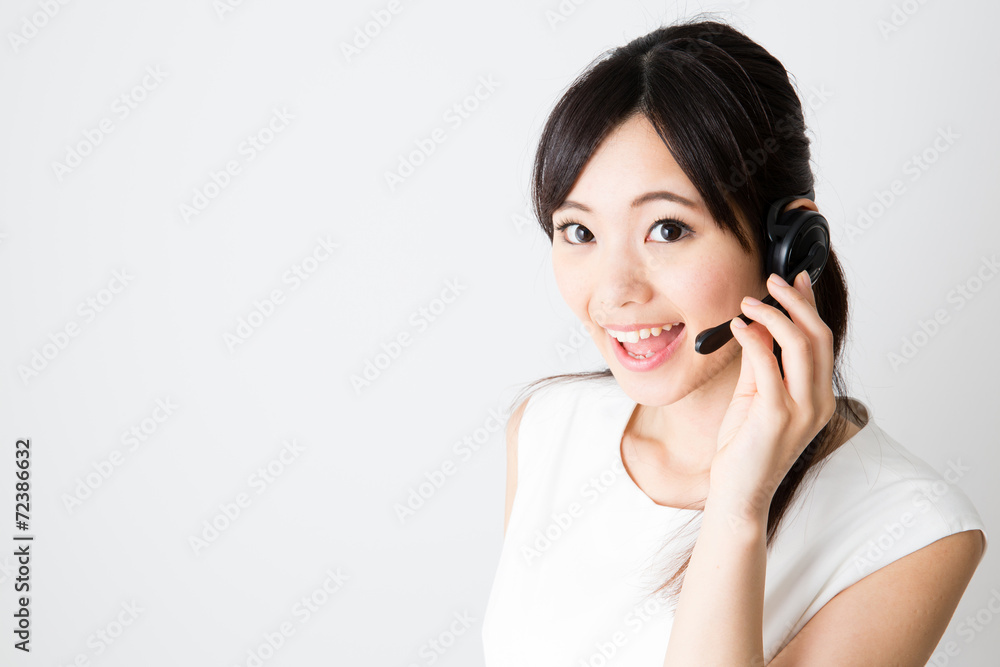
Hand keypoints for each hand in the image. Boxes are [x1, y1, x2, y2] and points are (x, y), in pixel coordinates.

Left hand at [709, 270, 837, 522]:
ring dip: (774, 315)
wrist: (738, 493)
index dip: (810, 306)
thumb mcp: (755, 396)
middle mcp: (818, 402)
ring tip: (750, 301)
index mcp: (818, 397)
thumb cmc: (744, 448)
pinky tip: (739, 326)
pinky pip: (768, 366)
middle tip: (772, 281)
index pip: (822, 341)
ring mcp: (801, 410)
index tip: (796, 280)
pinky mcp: (776, 416)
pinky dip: (754, 338)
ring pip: (800, 345)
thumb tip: (761, 324)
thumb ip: (761, 362)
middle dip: (795, 302)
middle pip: (818, 337)